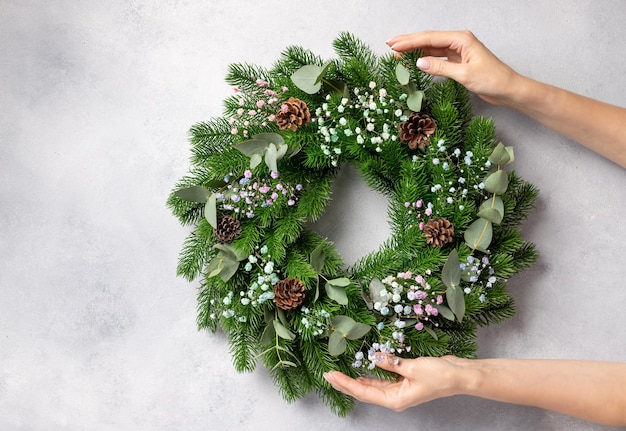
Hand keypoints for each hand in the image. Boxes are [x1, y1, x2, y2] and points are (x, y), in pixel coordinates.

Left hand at [323, 354, 465, 411]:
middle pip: (363, 391)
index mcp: (395, 399)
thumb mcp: (413, 367)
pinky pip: (381, 379)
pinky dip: (369, 375)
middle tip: (328, 374)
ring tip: (338, 373)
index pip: (363, 393)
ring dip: (355, 379)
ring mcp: (398, 390)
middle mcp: (394, 398)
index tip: (331, 376)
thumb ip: (391, 363)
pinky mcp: (402, 381)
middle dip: (345, 382)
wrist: (459, 375)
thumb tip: (374, 357)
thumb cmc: (440, 375)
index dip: (345, 384)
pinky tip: (360, 371)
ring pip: (371, 386)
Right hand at [386, 30, 520, 105]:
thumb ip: (441, 67)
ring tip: (397, 53)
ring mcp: (458, 50)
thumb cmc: (492, 80)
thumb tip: (420, 62)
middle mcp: (459, 41)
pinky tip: (415, 60)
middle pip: (429, 39)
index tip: (394, 46)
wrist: (508, 89)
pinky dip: (425, 57)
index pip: (430, 38)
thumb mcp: (464, 74)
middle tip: (389, 44)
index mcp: (462, 39)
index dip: (410, 42)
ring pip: (432, 47)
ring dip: (415, 50)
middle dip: (409, 42)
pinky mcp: (458, 60)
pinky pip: (437, 56)